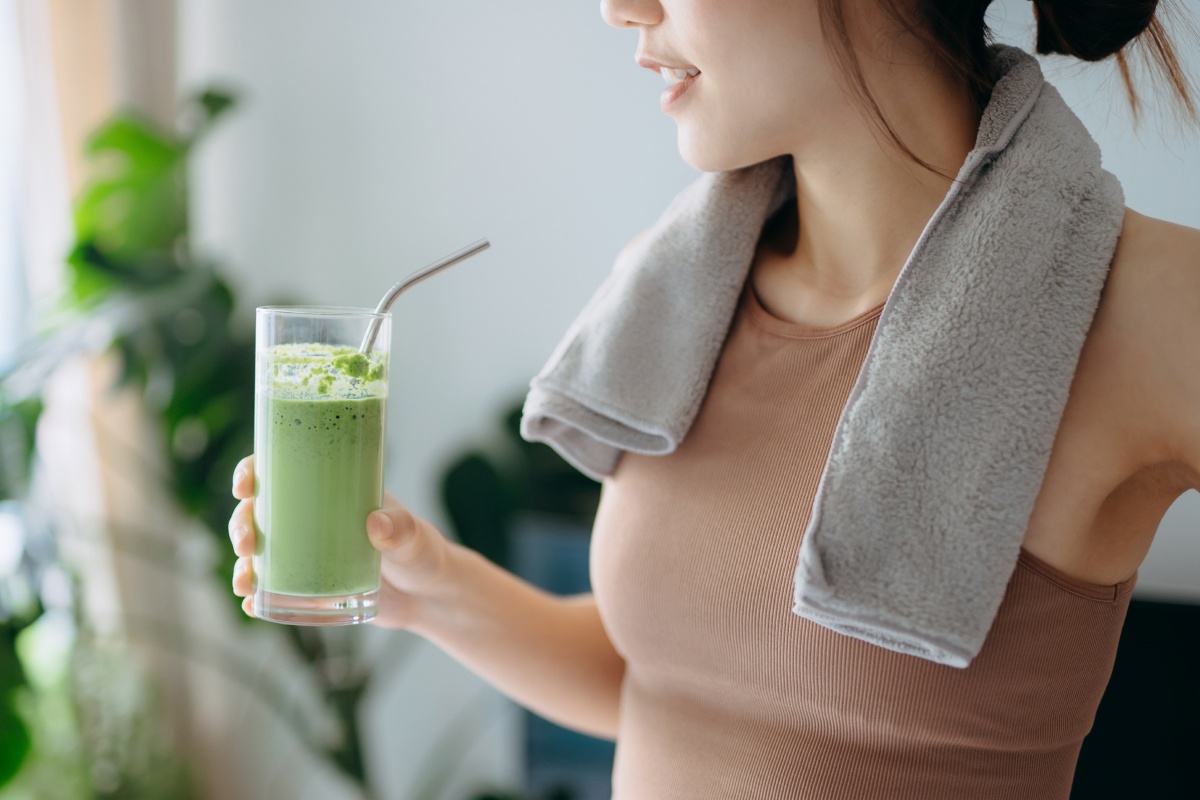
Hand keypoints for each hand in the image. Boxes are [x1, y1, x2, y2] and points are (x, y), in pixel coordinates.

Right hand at [228, 455, 456, 628]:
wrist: (428, 595)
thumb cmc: (421, 553)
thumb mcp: (416, 538)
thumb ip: (403, 530)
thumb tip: (376, 522)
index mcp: (332, 491)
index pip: (283, 471)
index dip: (254, 473)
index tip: (246, 485)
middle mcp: (311, 519)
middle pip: (259, 513)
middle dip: (241, 524)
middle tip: (246, 542)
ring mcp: (307, 555)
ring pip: (259, 554)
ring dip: (242, 565)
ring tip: (244, 582)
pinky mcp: (309, 588)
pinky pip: (273, 591)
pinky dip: (257, 597)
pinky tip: (251, 605)